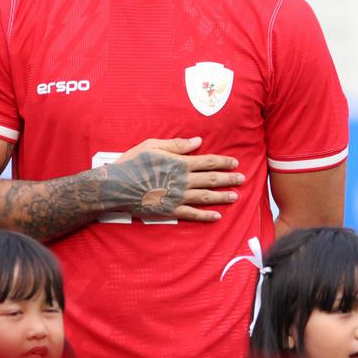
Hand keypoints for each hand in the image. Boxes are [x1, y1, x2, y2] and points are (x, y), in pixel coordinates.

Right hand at [105, 137, 243, 221]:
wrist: (114, 186)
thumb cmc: (132, 163)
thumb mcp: (153, 146)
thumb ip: (177, 144)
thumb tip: (198, 141)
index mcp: (180, 163)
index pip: (209, 162)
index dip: (224, 162)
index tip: (235, 163)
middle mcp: (182, 180)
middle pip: (211, 179)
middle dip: (229, 179)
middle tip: (242, 179)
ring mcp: (177, 197)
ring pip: (206, 197)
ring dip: (222, 197)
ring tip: (235, 196)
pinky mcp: (170, 210)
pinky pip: (192, 214)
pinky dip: (206, 216)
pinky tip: (217, 216)